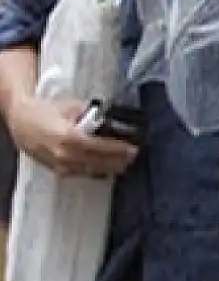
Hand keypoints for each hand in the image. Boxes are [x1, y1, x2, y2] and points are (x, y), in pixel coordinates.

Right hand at [7, 98, 135, 178]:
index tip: (134, 148)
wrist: (21, 122)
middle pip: (98, 163)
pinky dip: (98, 171)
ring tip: (127, 162)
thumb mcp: (71, 106)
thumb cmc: (46, 111)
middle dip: (119, 161)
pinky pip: (82, 174)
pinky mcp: (58, 171)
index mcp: (67, 138)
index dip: (117, 149)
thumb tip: (114, 118)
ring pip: (92, 171)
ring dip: (111, 168)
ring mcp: (60, 166)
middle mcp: (64, 155)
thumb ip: (93, 114)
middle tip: (135, 156)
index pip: (98, 147)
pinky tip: (110, 167)